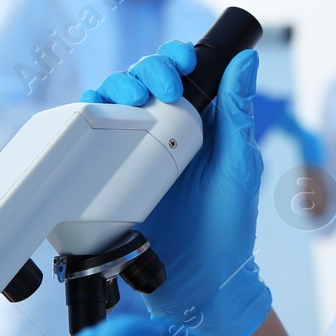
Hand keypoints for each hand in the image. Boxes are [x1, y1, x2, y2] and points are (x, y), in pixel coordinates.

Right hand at [83, 41, 269, 335]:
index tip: (181, 63)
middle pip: (143, 80)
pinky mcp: (111, 173)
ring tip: (130, 101)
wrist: (198, 277)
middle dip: (145, 71)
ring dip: (116, 88)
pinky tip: (94, 114)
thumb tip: (248, 60)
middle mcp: (167, 130)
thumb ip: (239, 112)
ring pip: (116, 102)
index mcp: (202, 121)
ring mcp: (137, 151)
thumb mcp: (240, 163)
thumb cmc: (230, 223)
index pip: (182, 73)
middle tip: (158, 88)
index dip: (176, 57)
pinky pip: (93, 138)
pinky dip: (87, 117)